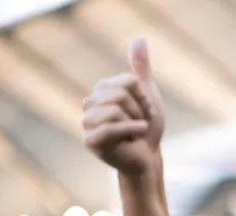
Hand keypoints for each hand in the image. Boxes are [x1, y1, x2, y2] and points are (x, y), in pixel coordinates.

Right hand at [82, 38, 165, 174]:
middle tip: (140, 123)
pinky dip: (131, 131)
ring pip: (114, 110)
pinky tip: (136, 136)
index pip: (126, 82)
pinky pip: (111, 127)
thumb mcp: (147, 94)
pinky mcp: (90, 140)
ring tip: (134, 132)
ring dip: (134, 122)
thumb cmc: (146, 128)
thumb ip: (140, 69)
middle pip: (119, 94)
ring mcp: (87, 123)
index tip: (144, 110)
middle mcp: (90, 104)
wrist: (148, 156)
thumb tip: (139, 39)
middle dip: (139, 110)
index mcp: (101, 90)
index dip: (142, 97)